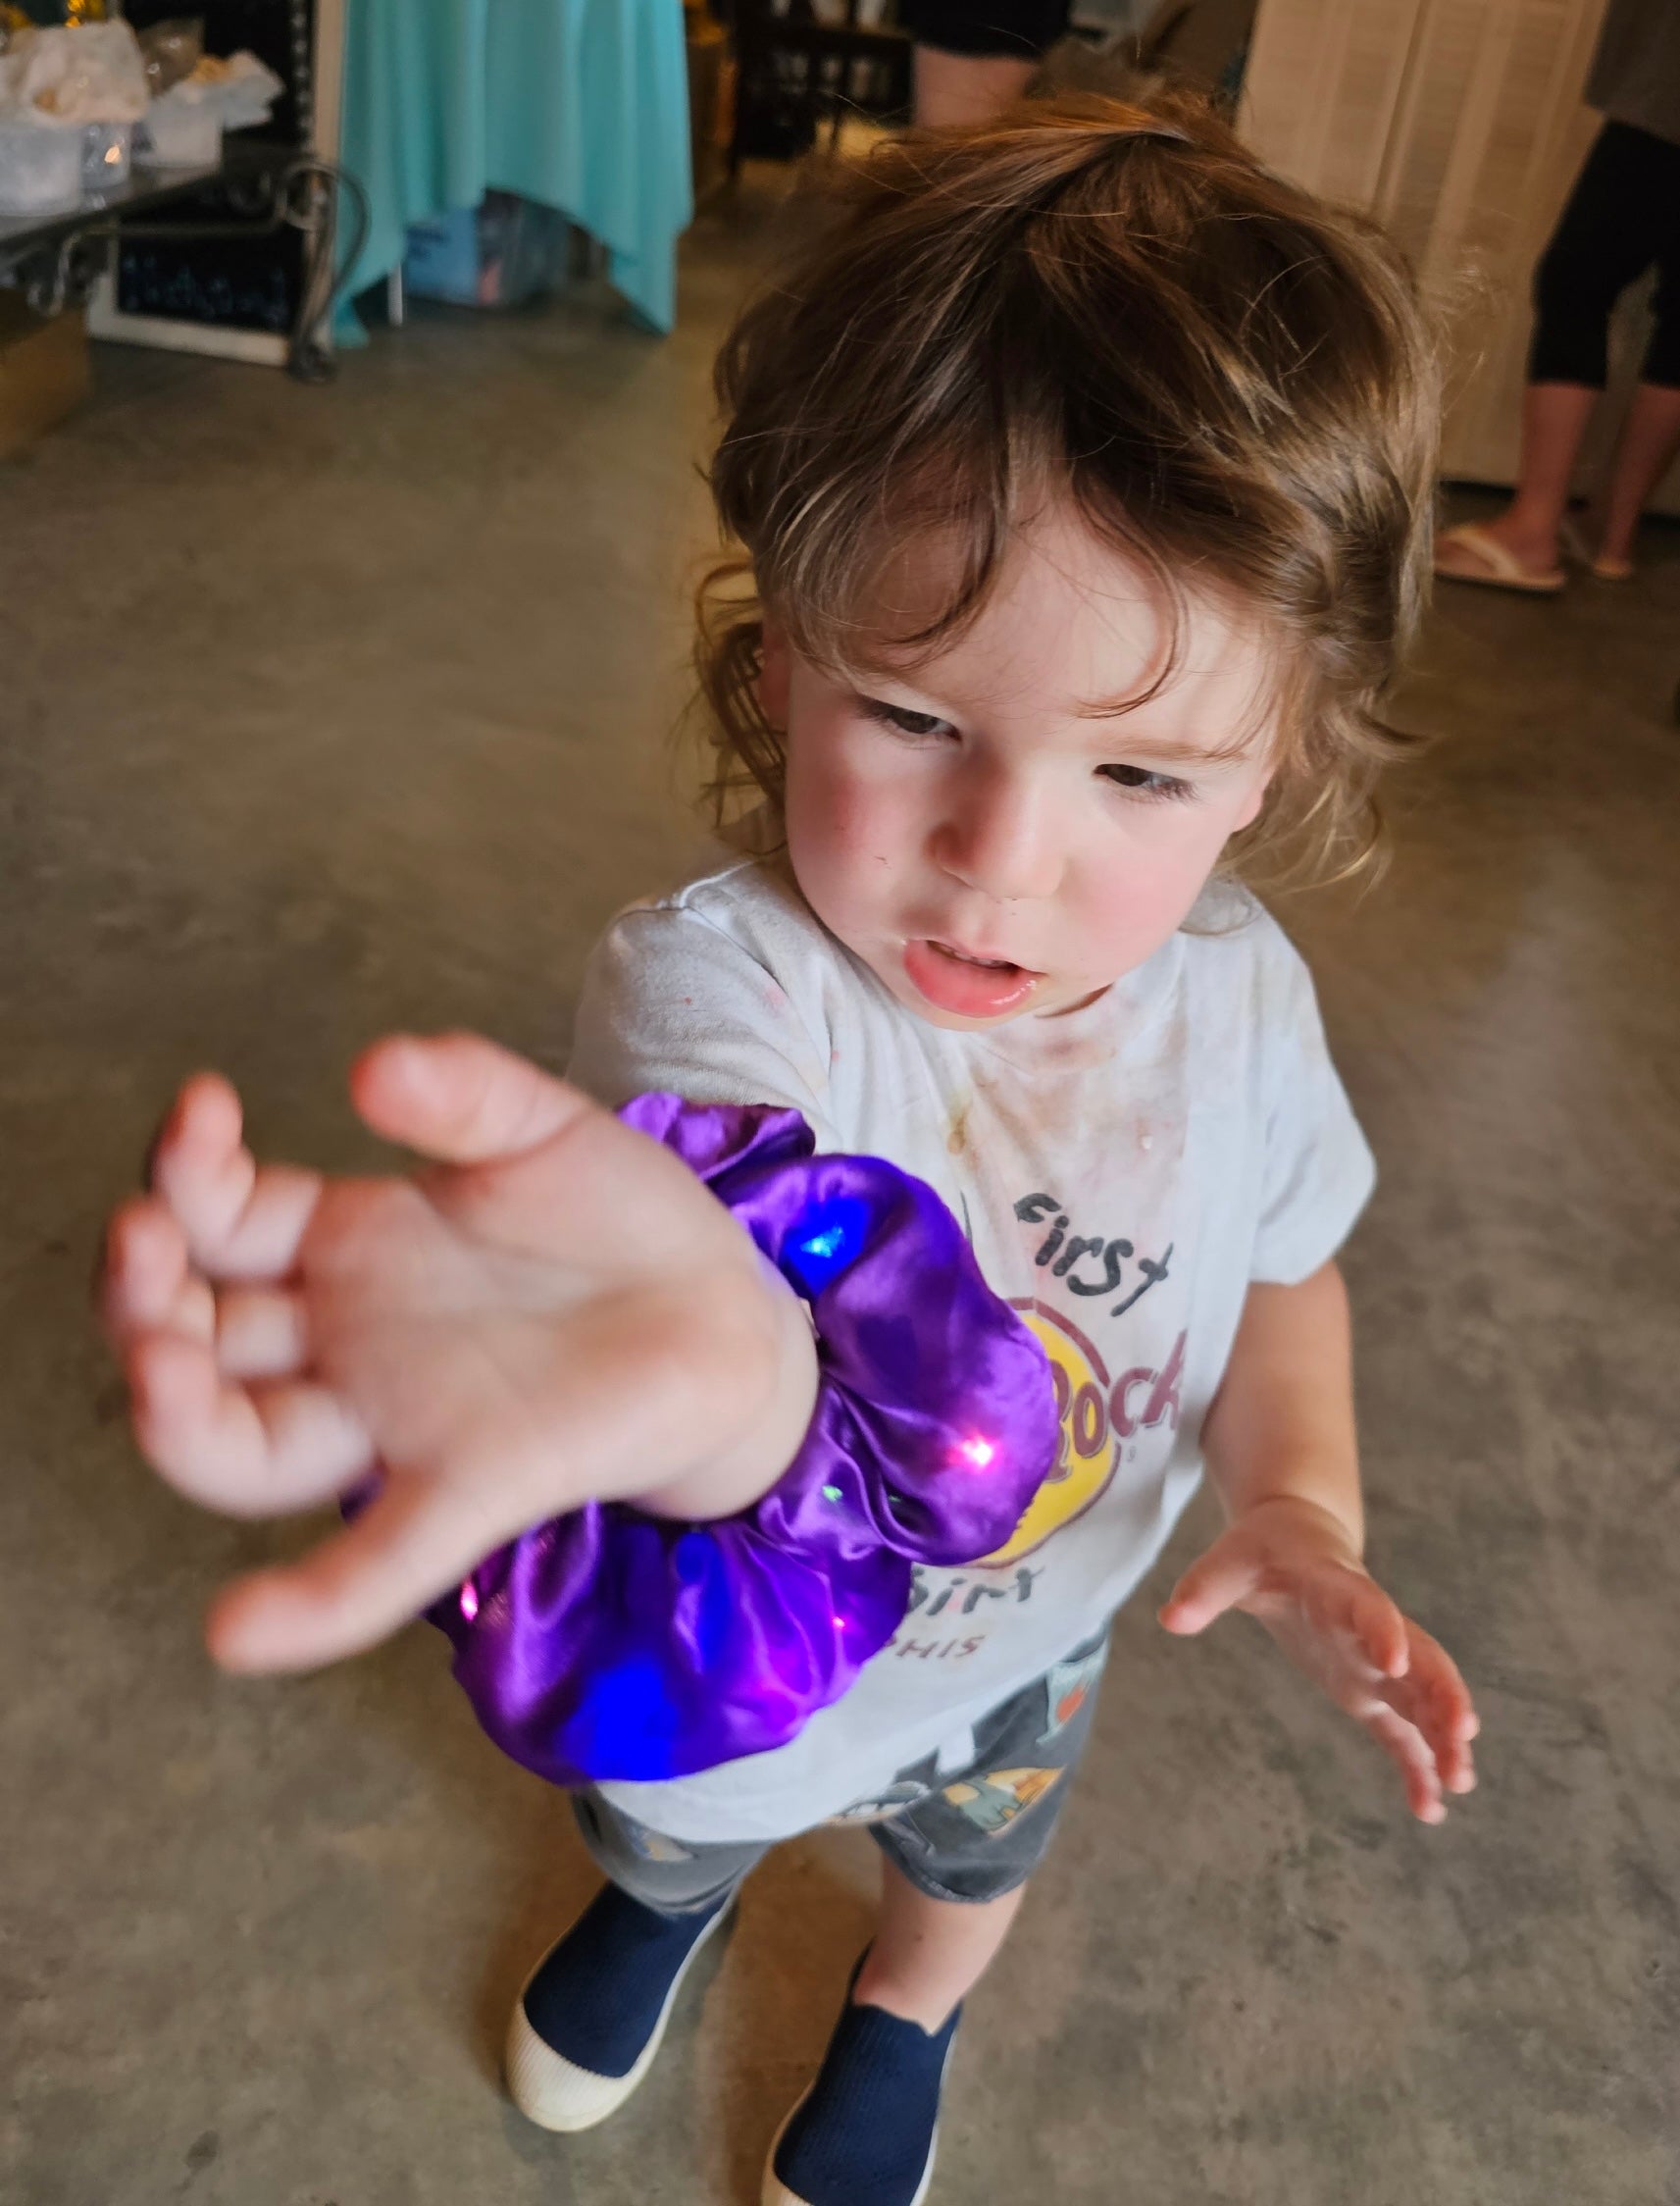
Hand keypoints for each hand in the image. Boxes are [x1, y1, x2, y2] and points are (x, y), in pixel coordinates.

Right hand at [100, 1035, 816, 1675]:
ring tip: (164, 1368)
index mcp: (350, 1243)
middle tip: (145, 1239)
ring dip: (180, 1419)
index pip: (220, 1220)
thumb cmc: (618, 1218)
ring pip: (247, 1451)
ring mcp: (403, 1421)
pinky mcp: (476, 1487)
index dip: (188, 1172)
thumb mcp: (539, 1127)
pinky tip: (240, 1629)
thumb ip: (463, 1090)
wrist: (729, 1304)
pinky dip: (312, 1602)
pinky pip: (380, 1559)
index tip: (204, 1106)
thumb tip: (373, 1067)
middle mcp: (349, 1340)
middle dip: (142, 1296)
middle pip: (196, 1343)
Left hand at [1158, 1495, 1478, 1823]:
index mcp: (1340, 1588)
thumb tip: (1170, 1618)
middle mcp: (1372, 1628)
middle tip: (1464, 1734)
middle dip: (1443, 1694)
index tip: (1393, 1663)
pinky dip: (1418, 1766)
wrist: (1300, 1541)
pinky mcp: (1371, 1691)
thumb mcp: (1232, 1561)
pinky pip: (1403, 1731)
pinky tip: (1431, 1810)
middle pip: (1421, 1659)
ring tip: (1460, 1783)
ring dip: (1444, 1737)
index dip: (1383, 1630)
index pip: (1369, 1607)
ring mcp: (1377, 1663)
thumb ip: (1205, 1588)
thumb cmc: (1266, 1550)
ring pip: (1423, 1700)